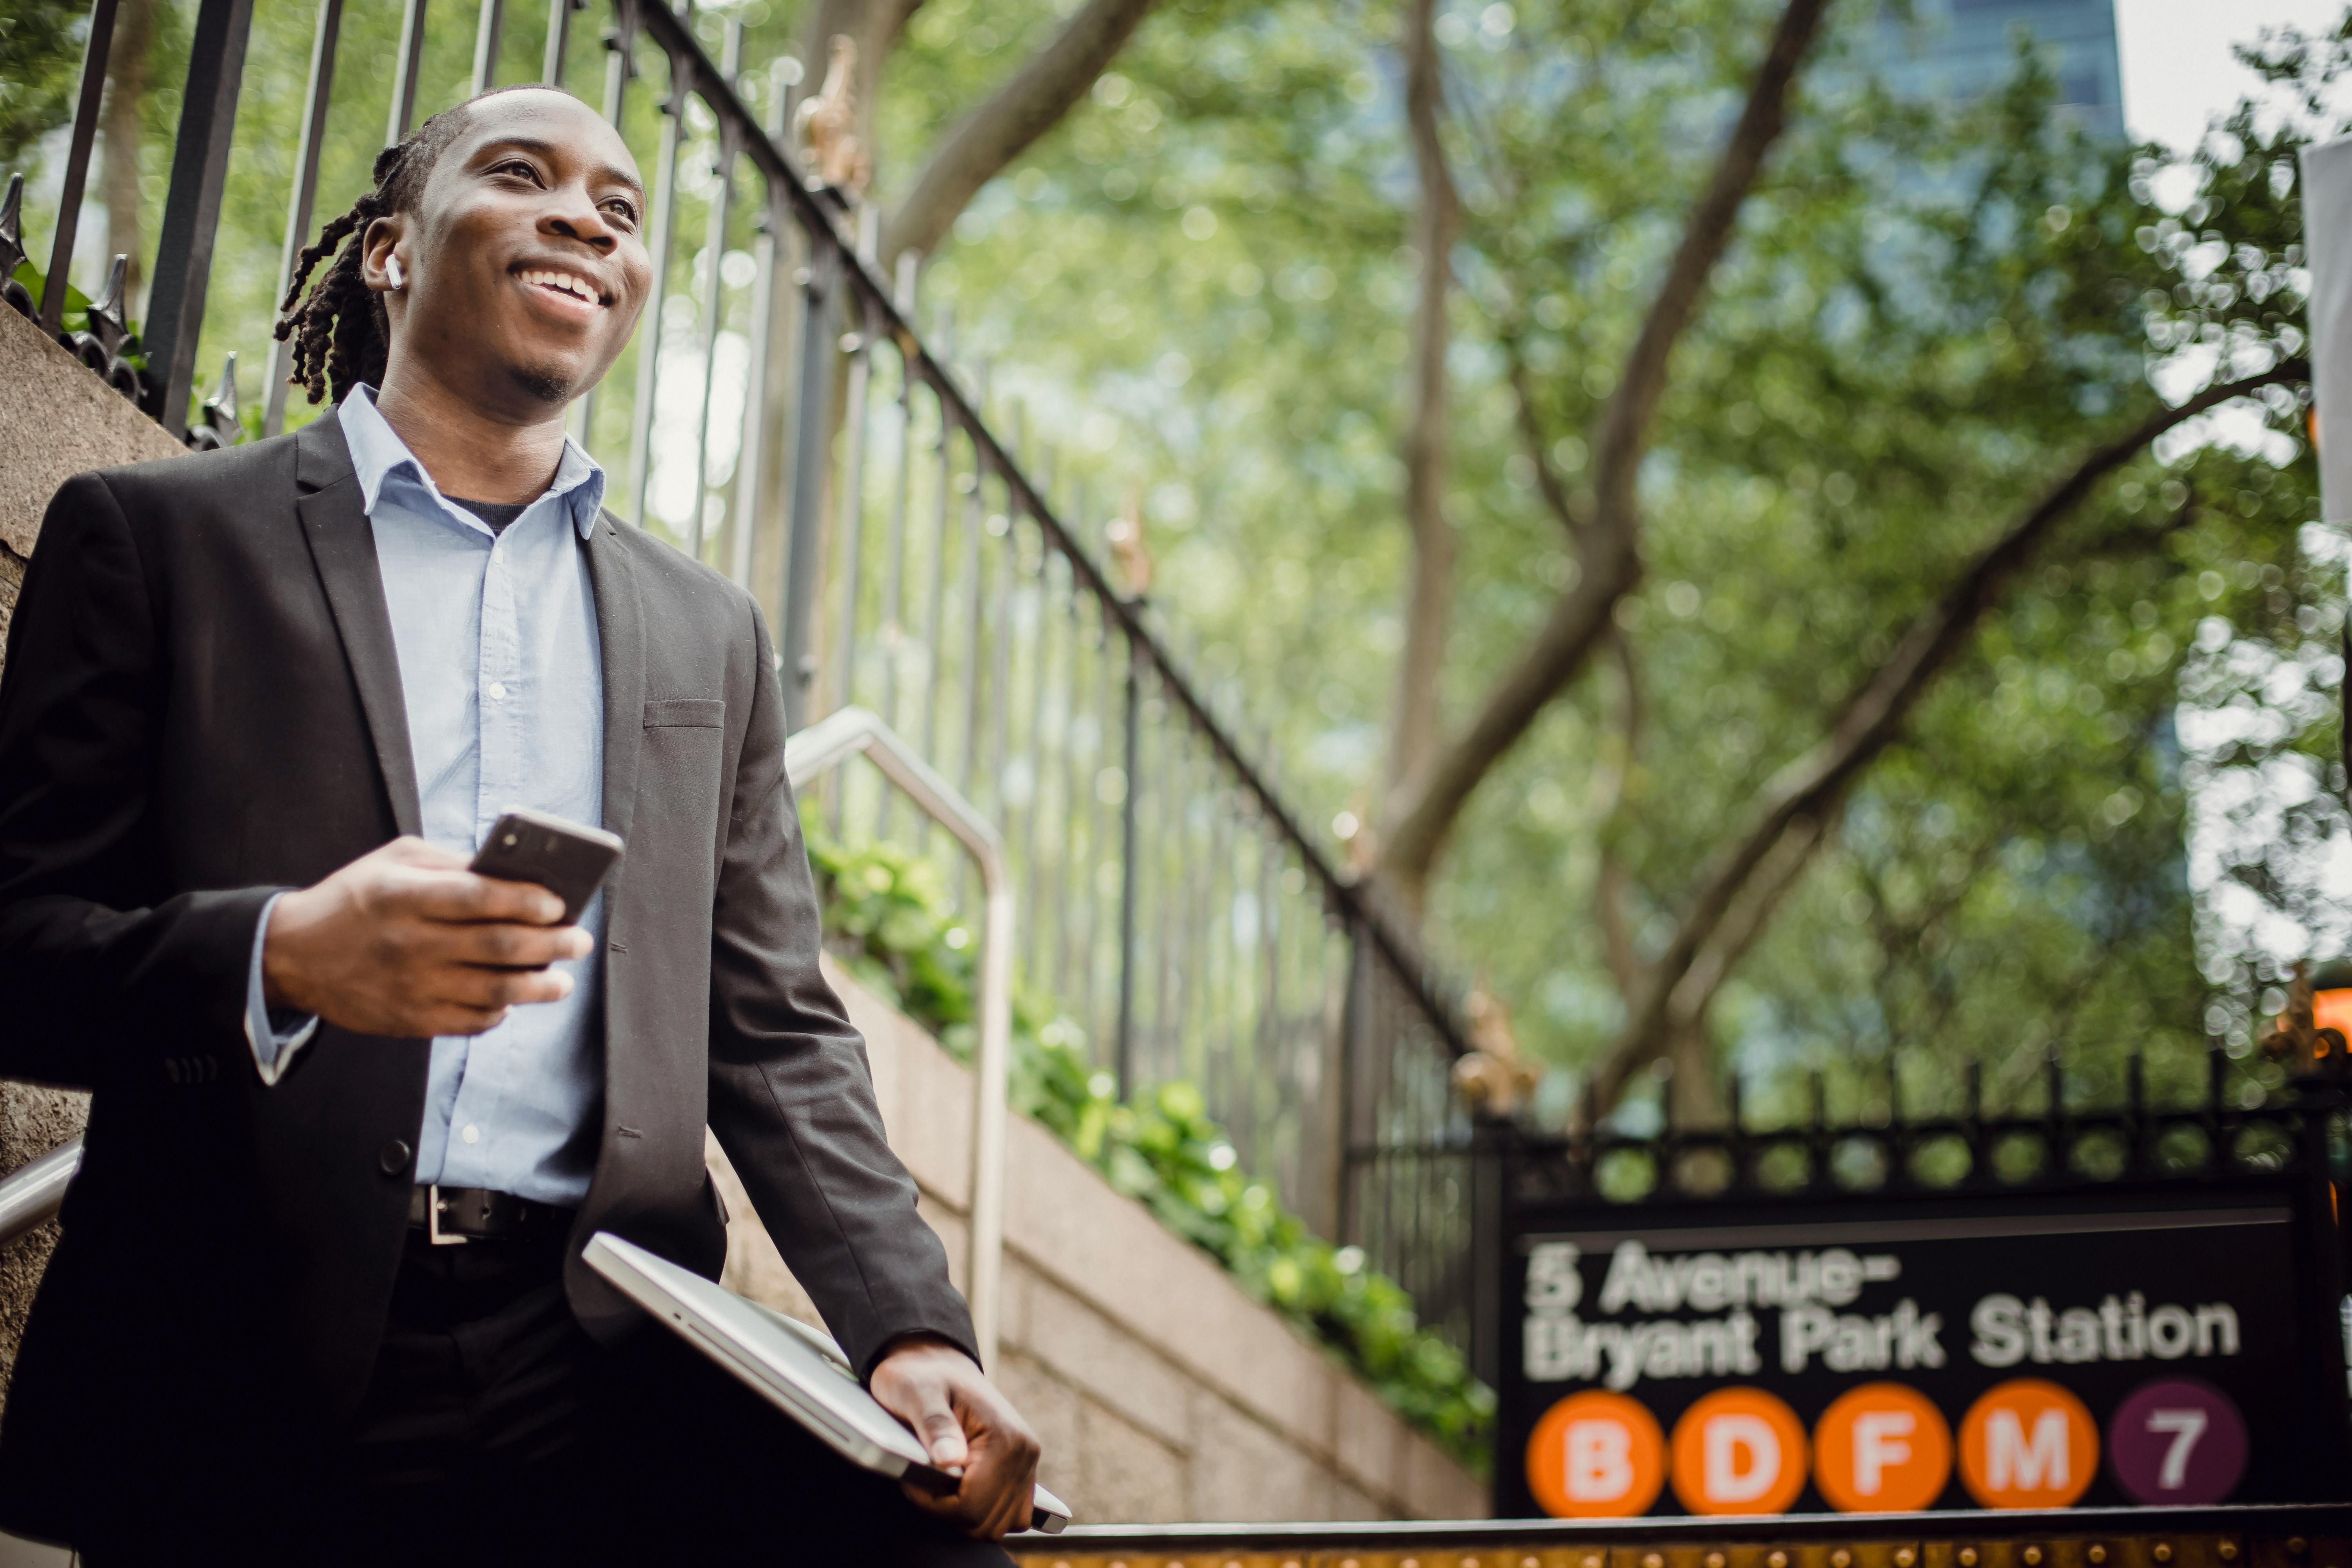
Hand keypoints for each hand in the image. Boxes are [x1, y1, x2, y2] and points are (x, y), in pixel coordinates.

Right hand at [263, 836, 591, 1037]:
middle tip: (580, 941)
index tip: (560, 904)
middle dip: (551, 944)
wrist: (292, 953)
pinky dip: (499, 1012)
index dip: (527, 901)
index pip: (480, 897)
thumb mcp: (394, 861)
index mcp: (405, 895)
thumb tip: (512, 872)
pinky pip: (469, 1021)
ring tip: (562, 981)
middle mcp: (409, 942)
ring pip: (493, 991)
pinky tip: (514, 1001)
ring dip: (539, 987)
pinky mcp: (408, 1019)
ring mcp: (410, 986)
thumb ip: (451, 863)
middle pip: (499, 946)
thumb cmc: (355, 898)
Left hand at [869, 1335, 1041, 1538]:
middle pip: (987, 1523)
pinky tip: (961, 1490)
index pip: (973, 1505)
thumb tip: (950, 1460)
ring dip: (966, 1515)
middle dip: (949, 1512)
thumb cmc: (920, 1377)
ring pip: (1000, 1526)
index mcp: (1006, 1437)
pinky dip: (984, 1513)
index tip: (915, 1480)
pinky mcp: (1022, 1471)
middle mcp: (1025, 1453)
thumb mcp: (916, 1393)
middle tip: (925, 1480)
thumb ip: (934, 1425)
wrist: (935, 1363)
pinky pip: (1010, 1515)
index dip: (935, 1504)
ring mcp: (1027, 1464)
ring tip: (942, 1484)